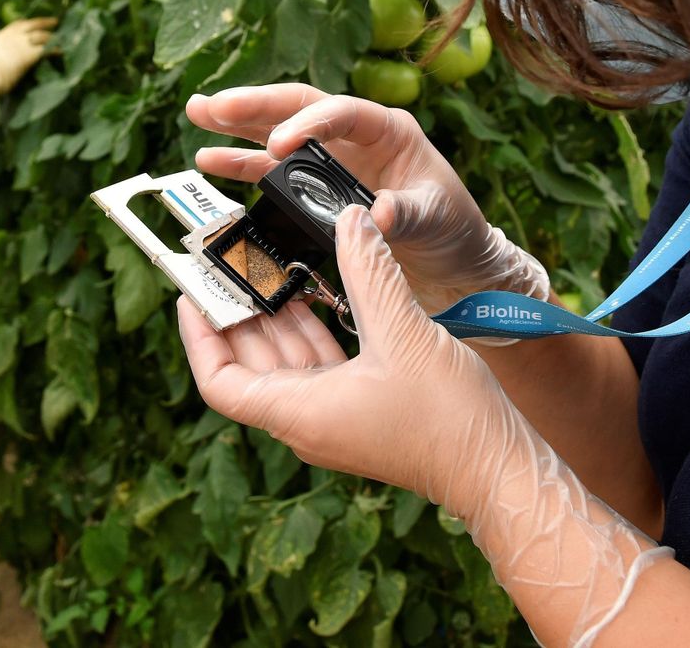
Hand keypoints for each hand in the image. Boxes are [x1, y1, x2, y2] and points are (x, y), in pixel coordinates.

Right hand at [0, 16, 56, 91]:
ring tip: (61, 39)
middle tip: (55, 21)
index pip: (17, 24)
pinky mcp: (30, 55)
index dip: (28, 23)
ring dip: (52, 37)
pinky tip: (60, 52)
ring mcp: (22, 44)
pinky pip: (46, 49)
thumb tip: (0, 55)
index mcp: (1, 36)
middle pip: (33, 25)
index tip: (33, 22)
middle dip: (45, 22)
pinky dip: (55, 49)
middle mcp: (13, 36)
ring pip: (42, 36)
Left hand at [179, 206, 669, 645]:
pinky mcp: (360, 411)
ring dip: (278, 317)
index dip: (198, 334)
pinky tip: (321, 292)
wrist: (498, 469)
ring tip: (269, 266)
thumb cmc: (449, 418)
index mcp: (298, 413)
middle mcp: (306, 420)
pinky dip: (314, 329)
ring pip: (287, 361)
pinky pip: (320, 365)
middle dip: (239, 312)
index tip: (191, 292)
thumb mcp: (403, 331)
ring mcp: (333, 418)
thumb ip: (369, 271)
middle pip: (249, 363)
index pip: (220, 379)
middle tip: (229, 262)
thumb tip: (350, 219)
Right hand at [185, 84, 549, 311]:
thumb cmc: (451, 226)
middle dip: (253, 106)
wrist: (451, 258)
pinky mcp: (317, 187)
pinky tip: (209, 158)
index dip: (308, 123)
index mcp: (388, 129)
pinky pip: (273, 171)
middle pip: (297, 109)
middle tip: (212, 104)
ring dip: (237, 125)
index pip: (341, 113)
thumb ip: (404, 213)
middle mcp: (354, 136)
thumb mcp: (435, 217)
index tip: (279, 144)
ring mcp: (332, 159)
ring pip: (277, 133)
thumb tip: (375, 214)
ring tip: (198, 112)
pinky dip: (242, 164)